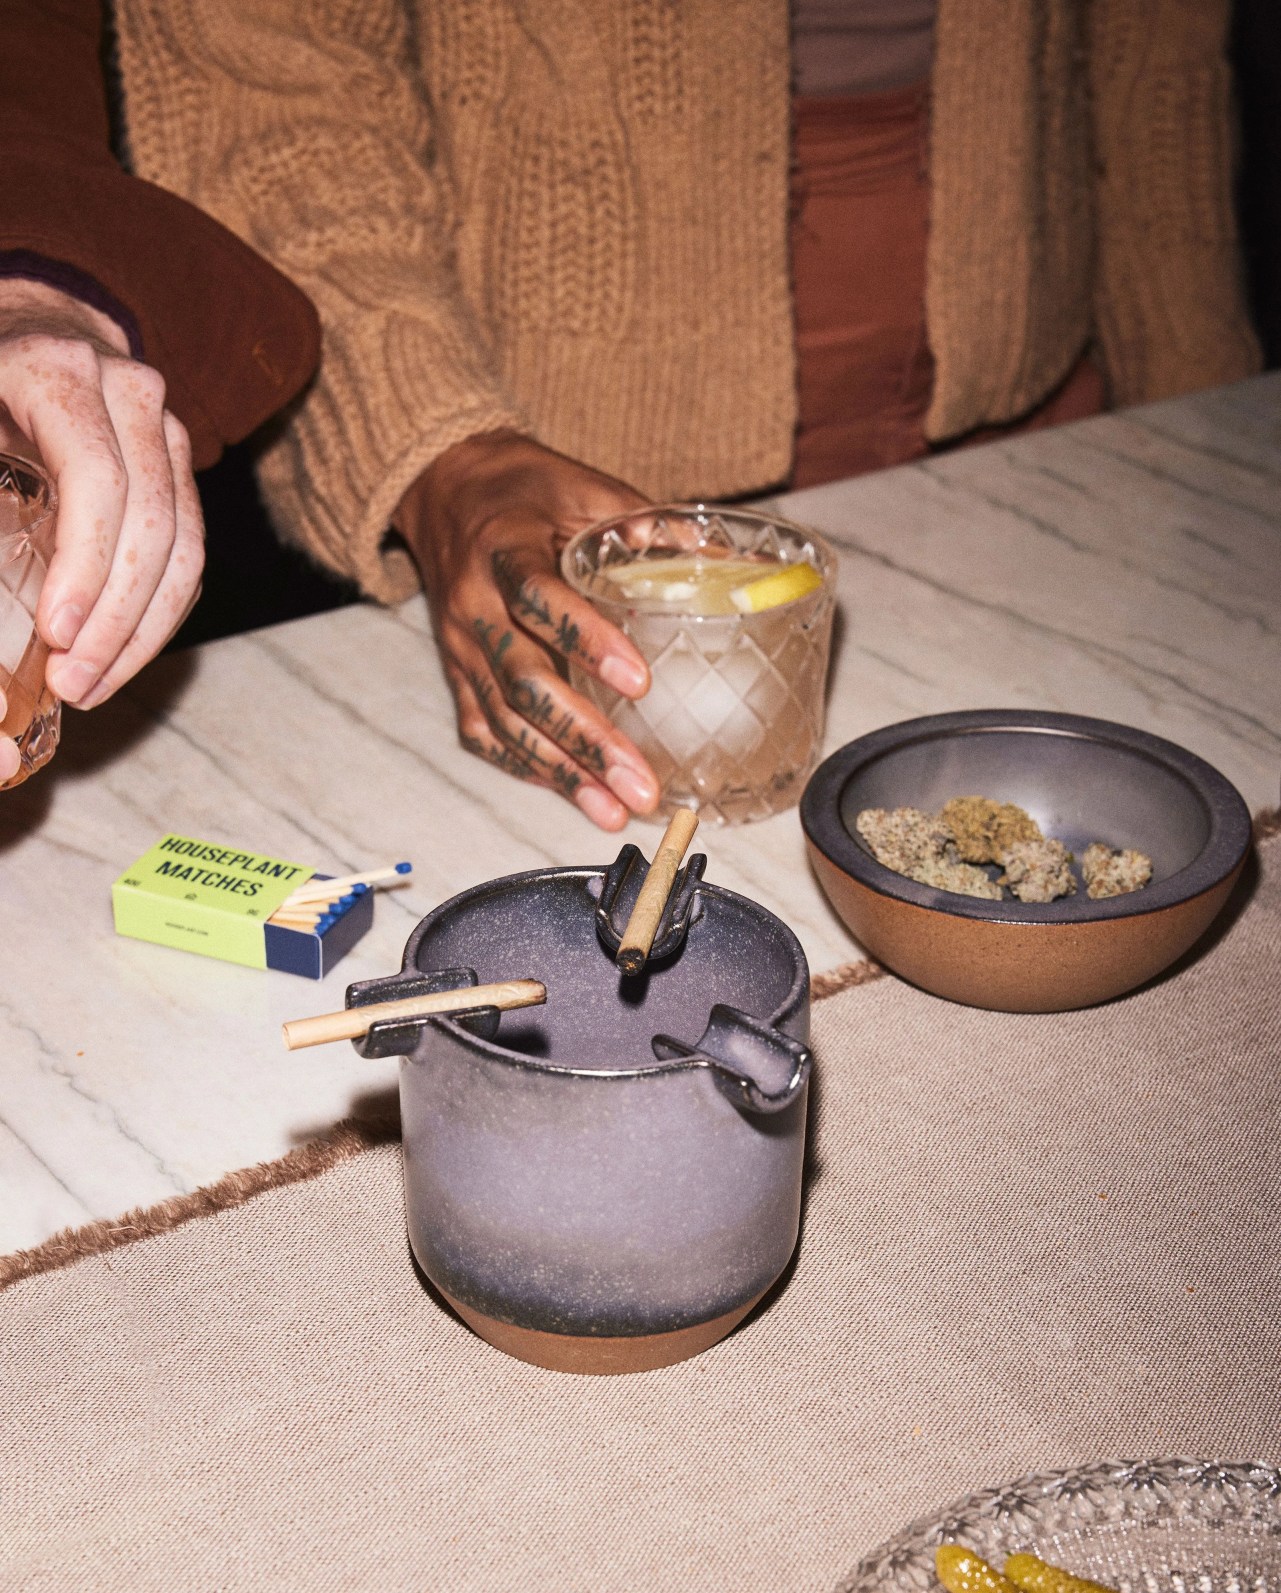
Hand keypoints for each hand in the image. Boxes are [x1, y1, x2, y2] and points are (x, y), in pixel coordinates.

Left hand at [0, 280, 204, 779]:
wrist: (31, 327)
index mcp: (60, 372)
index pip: (98, 476)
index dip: (84, 562)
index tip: (55, 631)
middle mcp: (131, 396)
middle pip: (152, 523)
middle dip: (115, 617)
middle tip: (73, 682)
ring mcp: (169, 433)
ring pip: (184, 549)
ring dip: (142, 632)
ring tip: (93, 684)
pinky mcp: (184, 472)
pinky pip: (190, 558)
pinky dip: (158, 618)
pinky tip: (117, 657)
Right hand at [398, 430, 659, 829]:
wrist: (445, 490)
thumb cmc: (523, 491)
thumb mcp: (583, 485)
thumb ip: (645, 522)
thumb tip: (725, 558)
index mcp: (505, 549)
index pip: (539, 599)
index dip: (587, 641)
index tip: (639, 683)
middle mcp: (475, 606)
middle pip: (524, 684)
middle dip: (584, 739)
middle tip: (640, 783)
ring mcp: (461, 648)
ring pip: (505, 724)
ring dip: (562, 773)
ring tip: (615, 809)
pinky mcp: (456, 676)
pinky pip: (485, 734)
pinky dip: (529, 769)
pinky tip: (575, 794)